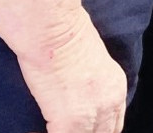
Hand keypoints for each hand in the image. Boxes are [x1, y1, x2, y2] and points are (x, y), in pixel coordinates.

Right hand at [16, 10, 124, 132]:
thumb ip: (92, 84)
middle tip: (65, 129)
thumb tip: (76, 95)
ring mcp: (93, 114)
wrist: (54, 30)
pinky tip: (36, 130)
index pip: (114, 124)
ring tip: (51, 127)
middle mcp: (111, 102)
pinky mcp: (71, 122)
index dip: (97, 131)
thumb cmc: (63, 35)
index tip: (81, 130)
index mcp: (116, 87)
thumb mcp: (90, 62)